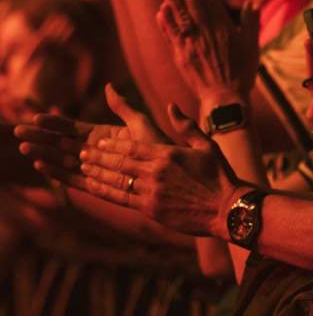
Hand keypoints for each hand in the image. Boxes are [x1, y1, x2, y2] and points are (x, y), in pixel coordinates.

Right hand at [15, 83, 162, 180]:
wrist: (171, 175)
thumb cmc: (159, 148)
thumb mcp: (140, 124)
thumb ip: (122, 107)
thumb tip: (108, 86)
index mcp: (104, 136)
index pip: (73, 128)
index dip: (55, 122)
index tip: (36, 116)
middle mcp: (96, 152)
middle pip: (62, 143)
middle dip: (41, 137)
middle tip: (18, 131)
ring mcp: (96, 168)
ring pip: (64, 160)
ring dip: (44, 153)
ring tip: (24, 146)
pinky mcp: (98, 184)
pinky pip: (74, 178)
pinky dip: (57, 172)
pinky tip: (41, 165)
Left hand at [77, 104, 244, 236]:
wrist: (227, 208)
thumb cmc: (219, 175)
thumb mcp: (206, 145)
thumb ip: (186, 125)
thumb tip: (171, 106)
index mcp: (167, 154)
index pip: (131, 147)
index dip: (111, 145)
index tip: (99, 142)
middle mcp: (156, 172)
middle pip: (119, 162)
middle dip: (99, 157)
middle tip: (82, 153)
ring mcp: (152, 192)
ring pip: (117, 180)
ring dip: (98, 173)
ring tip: (83, 167)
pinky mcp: (152, 210)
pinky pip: (122, 199)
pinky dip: (106, 192)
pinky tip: (95, 187)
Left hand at [157, 0, 259, 106]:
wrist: (226, 99)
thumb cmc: (242, 72)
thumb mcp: (251, 45)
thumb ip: (251, 22)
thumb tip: (252, 3)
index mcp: (223, 28)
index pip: (208, 0)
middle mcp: (205, 33)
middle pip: (190, 4)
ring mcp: (190, 44)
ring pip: (178, 16)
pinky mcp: (180, 57)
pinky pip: (171, 36)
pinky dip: (165, 23)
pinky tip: (161, 11)